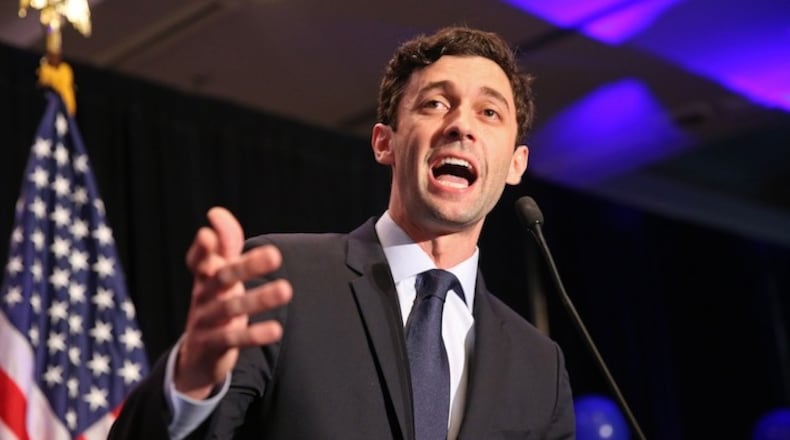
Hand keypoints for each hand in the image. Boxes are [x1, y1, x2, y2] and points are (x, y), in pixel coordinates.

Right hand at [174, 207, 291, 398]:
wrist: (196, 356)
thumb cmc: (215, 303)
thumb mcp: (219, 274)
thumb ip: (225, 244)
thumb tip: (217, 212)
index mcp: (204, 276)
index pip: (198, 259)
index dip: (202, 249)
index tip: (207, 234)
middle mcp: (203, 296)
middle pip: (222, 278)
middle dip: (247, 266)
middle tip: (275, 254)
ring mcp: (205, 321)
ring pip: (231, 308)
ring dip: (259, 299)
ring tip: (286, 290)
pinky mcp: (213, 345)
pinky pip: (234, 339)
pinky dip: (254, 335)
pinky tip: (276, 330)